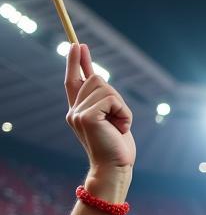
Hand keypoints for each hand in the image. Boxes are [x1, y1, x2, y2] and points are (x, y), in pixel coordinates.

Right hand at [64, 43, 134, 181]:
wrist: (116, 169)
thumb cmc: (117, 148)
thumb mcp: (111, 119)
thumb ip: (104, 101)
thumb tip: (100, 78)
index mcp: (78, 111)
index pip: (73, 81)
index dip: (75, 62)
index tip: (78, 45)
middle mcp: (74, 110)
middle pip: (96, 79)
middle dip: (115, 96)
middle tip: (119, 121)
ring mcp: (78, 113)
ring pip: (105, 87)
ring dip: (121, 106)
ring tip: (120, 126)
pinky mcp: (87, 117)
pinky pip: (112, 99)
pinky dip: (124, 113)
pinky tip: (122, 128)